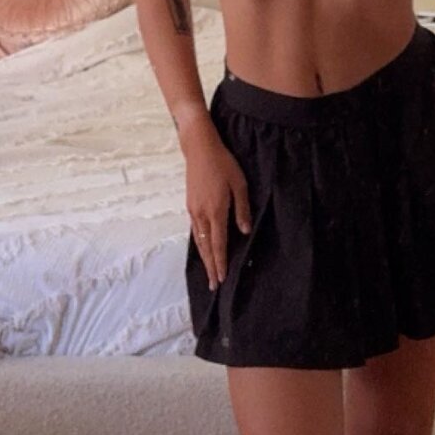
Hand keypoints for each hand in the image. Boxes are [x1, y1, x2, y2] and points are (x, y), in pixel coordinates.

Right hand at [182, 113, 251, 291]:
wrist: (199, 148)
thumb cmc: (223, 164)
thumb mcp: (239, 184)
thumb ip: (242, 209)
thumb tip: (244, 231)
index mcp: (216, 211)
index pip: (219, 243)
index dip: (221, 262)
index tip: (222, 278)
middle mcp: (201, 214)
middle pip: (206, 247)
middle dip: (210, 267)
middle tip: (213, 285)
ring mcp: (193, 210)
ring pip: (198, 241)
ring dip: (204, 258)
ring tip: (208, 272)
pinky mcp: (190, 205)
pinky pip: (195, 231)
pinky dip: (199, 244)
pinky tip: (203, 249)